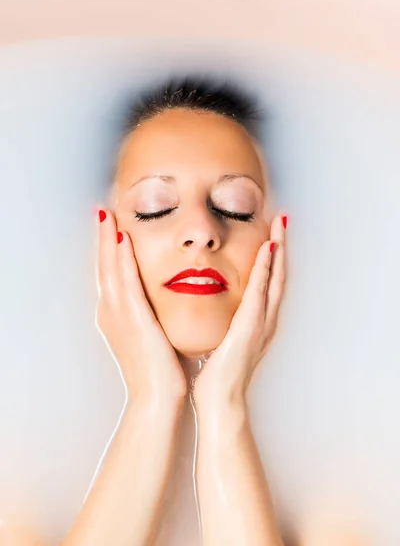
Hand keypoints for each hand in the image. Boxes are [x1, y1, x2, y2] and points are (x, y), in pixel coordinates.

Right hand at [94, 206, 186, 402]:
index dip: (108, 250)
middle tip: (102, 212)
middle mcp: (112, 312)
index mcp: (116, 316)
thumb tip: (159, 300)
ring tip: (108, 216)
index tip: (111, 227)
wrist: (157, 397)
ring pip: (110, 269)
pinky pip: (126, 282)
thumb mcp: (149, 335)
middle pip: (104, 267)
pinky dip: (122, 260)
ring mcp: (118, 315)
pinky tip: (123, 241)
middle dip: (103, 238)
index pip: (110, 275)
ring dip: (109, 241)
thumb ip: (149, 315)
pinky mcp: (132, 318)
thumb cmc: (158, 369)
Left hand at [194, 213, 286, 406]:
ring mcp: (261, 323)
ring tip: (280, 225)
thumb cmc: (217, 374)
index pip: (267, 282)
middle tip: (282, 219)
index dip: (272, 257)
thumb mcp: (222, 340)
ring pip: (274, 278)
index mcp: (256, 321)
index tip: (270, 233)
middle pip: (278, 275)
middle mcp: (264, 319)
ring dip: (278, 250)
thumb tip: (215, 308)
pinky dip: (265, 270)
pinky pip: (259, 292)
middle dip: (281, 246)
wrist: (220, 401)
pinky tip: (267, 250)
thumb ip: (225, 322)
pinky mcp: (251, 327)